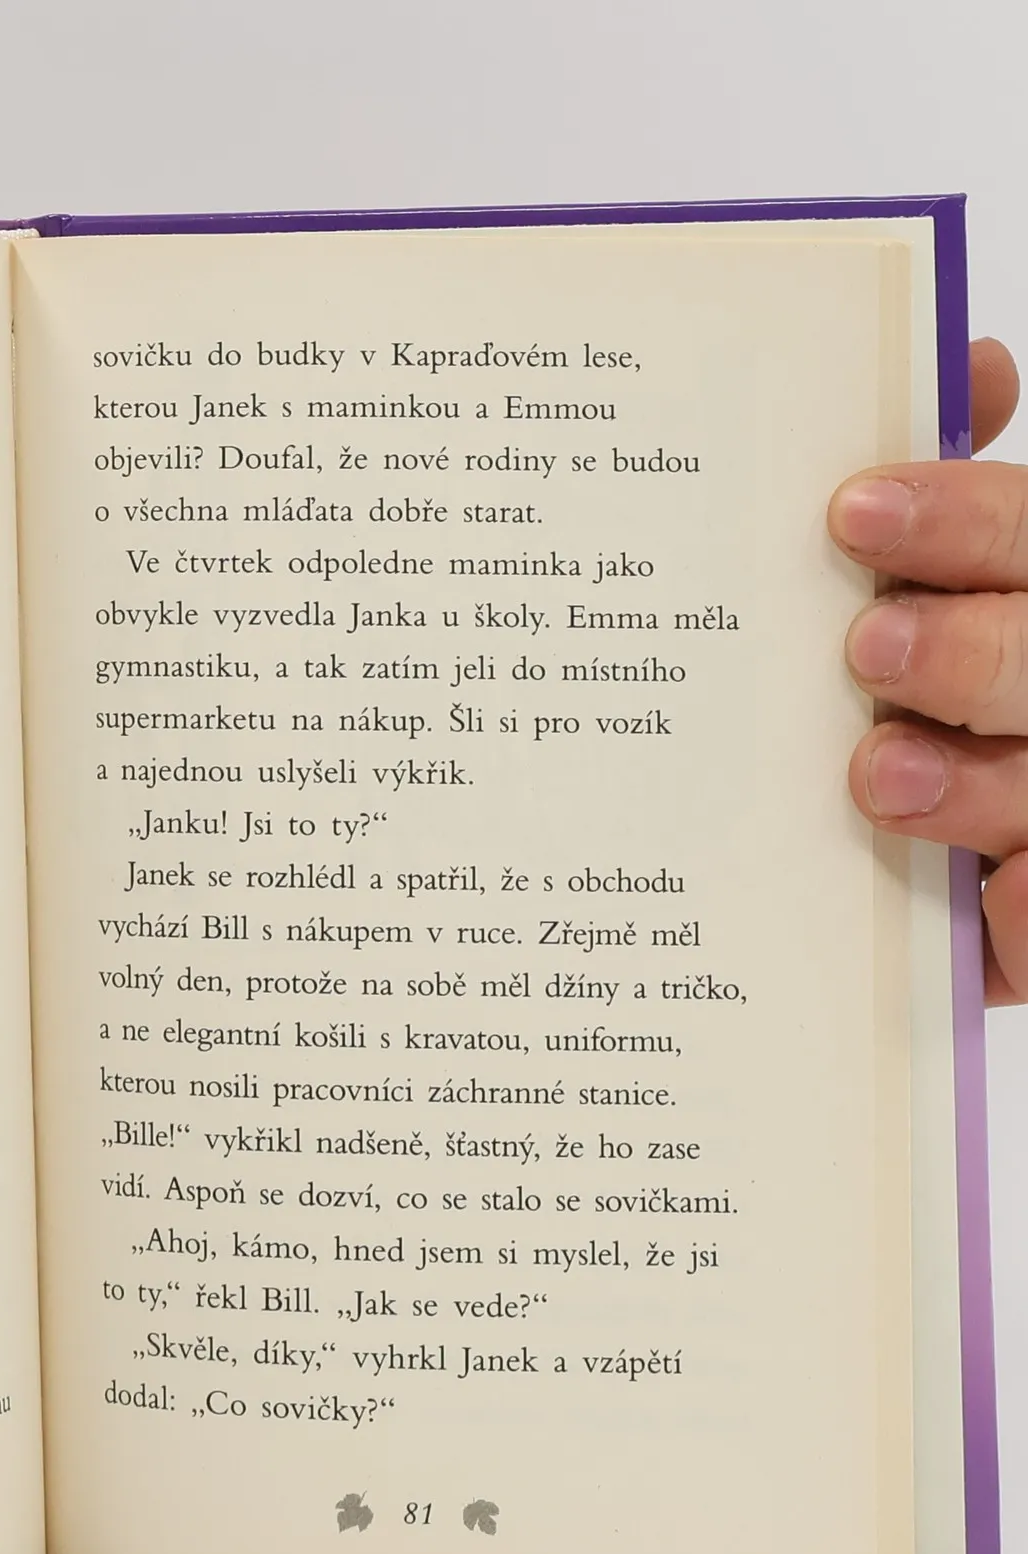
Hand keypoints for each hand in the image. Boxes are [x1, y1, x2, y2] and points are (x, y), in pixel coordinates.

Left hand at [829, 338, 1027, 1004]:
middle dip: (976, 650)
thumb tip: (969, 357)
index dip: (969, 520)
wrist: (978, 867)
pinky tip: (992, 905)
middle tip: (868, 644)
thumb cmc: (944, 702)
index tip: (853, 513)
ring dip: (982, 783)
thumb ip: (954, 509)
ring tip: (878, 771)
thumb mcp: (942, 592)